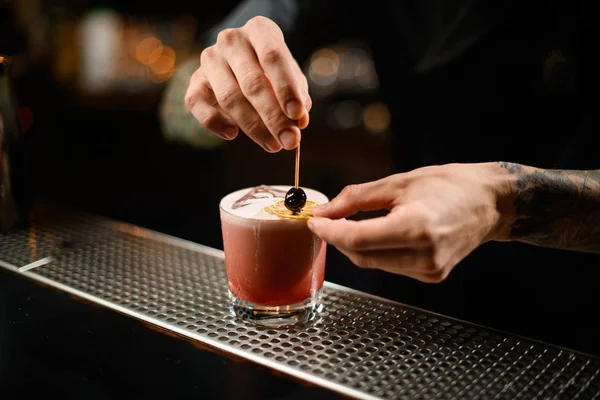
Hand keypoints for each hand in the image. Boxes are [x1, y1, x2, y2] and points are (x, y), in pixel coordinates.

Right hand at [184, 16, 310, 151]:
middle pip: (252, 82)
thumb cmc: (273, 70)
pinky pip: (198, 104)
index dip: (286, 89)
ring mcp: (210, 59)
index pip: (272, 56)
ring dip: (253, 127)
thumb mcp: (291, 77)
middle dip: (273, 117)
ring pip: (229, 98)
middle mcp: (231, 40)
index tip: (298, 116)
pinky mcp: (194, 81)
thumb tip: (299, 122)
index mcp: (259, 30)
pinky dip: (215, 122)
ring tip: (273, 145)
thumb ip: (297, 97)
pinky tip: (232, 134)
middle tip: (289, 141)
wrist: (243, 61)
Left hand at [308, 163, 511, 281]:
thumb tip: (325, 211)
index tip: (314, 221)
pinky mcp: (432, 276)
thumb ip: (357, 198)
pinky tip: (377, 235)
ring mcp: (429, 270)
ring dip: (354, 246)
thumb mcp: (399, 183)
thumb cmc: (448, 184)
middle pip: (361, 255)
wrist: (490, 203)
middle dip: (338, 239)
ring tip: (349, 225)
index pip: (357, 238)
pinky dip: (375, 252)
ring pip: (373, 263)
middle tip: (326, 221)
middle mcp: (424, 255)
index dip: (329, 232)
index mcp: (416, 227)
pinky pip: (390, 266)